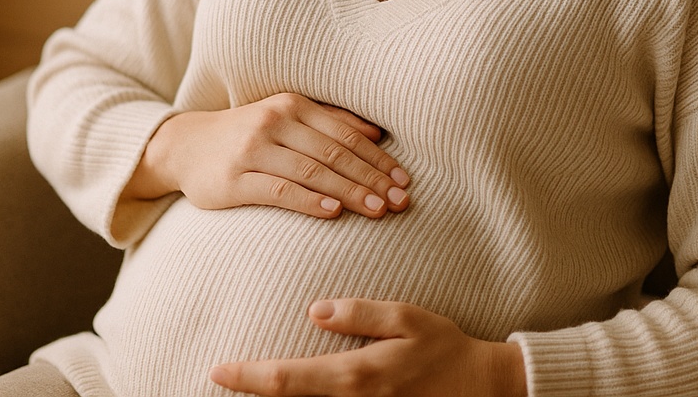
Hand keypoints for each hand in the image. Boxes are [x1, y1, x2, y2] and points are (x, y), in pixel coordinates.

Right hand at [123, 93, 409, 219]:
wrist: (185, 146)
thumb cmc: (247, 134)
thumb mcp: (286, 118)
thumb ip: (329, 122)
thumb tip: (378, 132)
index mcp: (292, 105)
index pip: (345, 133)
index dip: (378, 158)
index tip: (404, 180)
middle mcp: (274, 122)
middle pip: (333, 152)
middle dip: (371, 178)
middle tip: (399, 201)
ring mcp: (252, 150)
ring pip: (311, 171)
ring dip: (348, 192)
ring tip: (377, 210)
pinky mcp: (234, 179)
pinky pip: (279, 190)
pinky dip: (309, 201)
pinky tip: (333, 213)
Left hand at [209, 299, 526, 396]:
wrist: (480, 389)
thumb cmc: (444, 348)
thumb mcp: (407, 318)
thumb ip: (361, 313)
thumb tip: (316, 310)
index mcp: (358, 374)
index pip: (290, 379)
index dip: (250, 377)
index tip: (218, 371)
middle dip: (252, 394)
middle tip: (216, 379)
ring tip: (246, 387)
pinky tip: (289, 395)